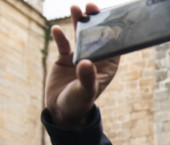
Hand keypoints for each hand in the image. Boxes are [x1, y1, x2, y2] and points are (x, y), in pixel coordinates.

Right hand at [44, 3, 119, 127]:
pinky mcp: (65, 58)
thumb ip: (87, 78)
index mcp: (108, 66)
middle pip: (97, 35)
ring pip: (80, 36)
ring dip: (78, 22)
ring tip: (75, 8)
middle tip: (91, 6)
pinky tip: (56, 29)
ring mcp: (80, 56)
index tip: (110, 17)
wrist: (61, 110)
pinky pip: (63, 43)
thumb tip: (85, 62)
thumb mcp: (85, 92)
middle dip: (95, 21)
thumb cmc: (79, 103)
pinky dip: (60, 36)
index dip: (113, 30)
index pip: (114, 45)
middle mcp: (95, 58)